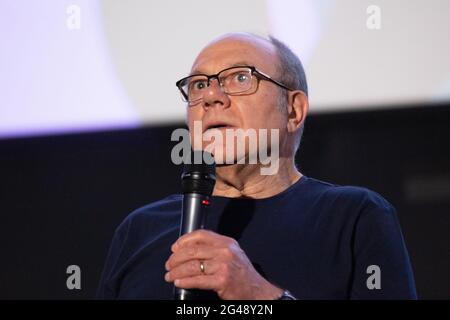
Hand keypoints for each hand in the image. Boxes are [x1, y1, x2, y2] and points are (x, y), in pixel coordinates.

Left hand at [164, 229, 282, 299]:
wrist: (257, 290)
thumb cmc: (242, 273)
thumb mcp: (232, 254)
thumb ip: (214, 249)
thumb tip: (188, 250)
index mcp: (226, 242)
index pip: (201, 235)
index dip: (184, 240)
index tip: (174, 248)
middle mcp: (225, 251)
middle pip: (193, 251)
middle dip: (176, 258)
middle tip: (169, 265)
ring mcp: (224, 265)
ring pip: (192, 266)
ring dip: (177, 272)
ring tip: (170, 276)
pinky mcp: (222, 280)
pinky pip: (197, 280)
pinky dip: (185, 281)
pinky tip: (178, 282)